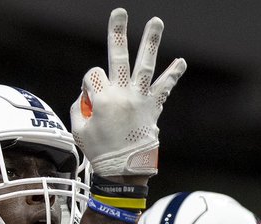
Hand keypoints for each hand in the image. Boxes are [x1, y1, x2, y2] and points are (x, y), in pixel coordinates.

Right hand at [70, 8, 185, 176]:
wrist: (123, 172)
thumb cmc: (99, 153)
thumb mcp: (78, 131)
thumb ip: (79, 108)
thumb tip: (86, 95)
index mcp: (101, 100)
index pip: (92, 75)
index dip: (88, 83)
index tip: (89, 98)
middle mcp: (122, 94)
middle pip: (118, 56)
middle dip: (117, 32)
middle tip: (119, 12)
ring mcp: (140, 99)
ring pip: (145, 64)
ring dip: (151, 41)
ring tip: (156, 21)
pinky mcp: (153, 107)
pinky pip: (164, 88)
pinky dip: (172, 75)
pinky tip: (181, 62)